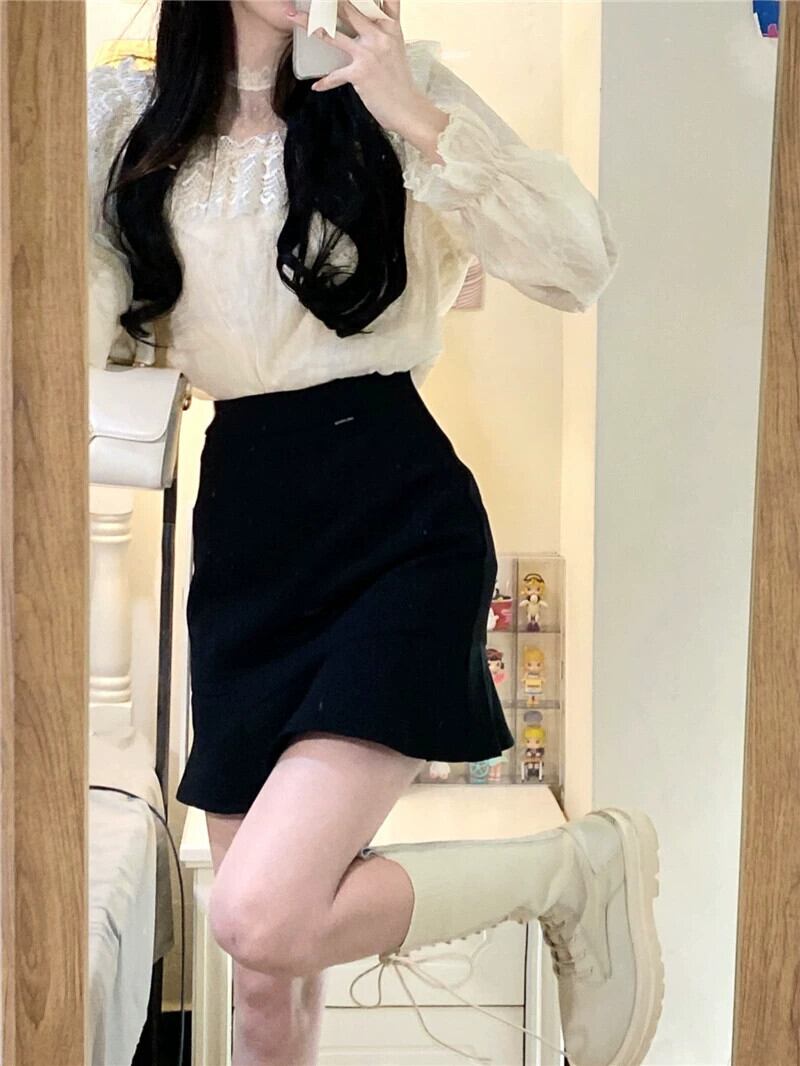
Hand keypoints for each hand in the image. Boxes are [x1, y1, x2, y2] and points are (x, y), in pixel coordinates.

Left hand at [287, 0, 448, 159]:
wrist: (407, 108)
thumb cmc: (400, 79)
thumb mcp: (396, 46)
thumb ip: (384, 27)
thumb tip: (370, 18)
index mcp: (390, 25)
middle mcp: (379, 34)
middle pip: (349, 7)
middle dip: (327, 1)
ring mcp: (369, 52)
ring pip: (333, 33)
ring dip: (310, 24)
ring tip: (293, 17)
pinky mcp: (360, 72)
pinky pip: (336, 75)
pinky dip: (325, 81)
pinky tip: (316, 85)